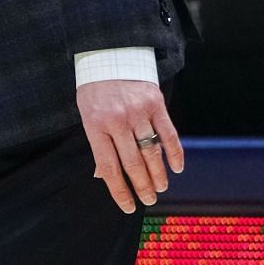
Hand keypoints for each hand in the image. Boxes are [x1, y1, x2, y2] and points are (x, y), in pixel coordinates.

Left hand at [77, 80, 183, 212]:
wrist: (109, 57)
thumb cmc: (95, 90)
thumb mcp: (87, 115)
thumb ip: (98, 143)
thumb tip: (103, 176)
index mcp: (95, 125)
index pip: (109, 167)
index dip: (120, 190)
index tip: (128, 207)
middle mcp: (117, 120)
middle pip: (133, 163)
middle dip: (142, 187)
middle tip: (149, 201)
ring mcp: (138, 112)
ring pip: (152, 152)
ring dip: (158, 174)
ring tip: (160, 188)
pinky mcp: (155, 104)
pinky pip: (169, 134)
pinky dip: (175, 153)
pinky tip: (177, 168)